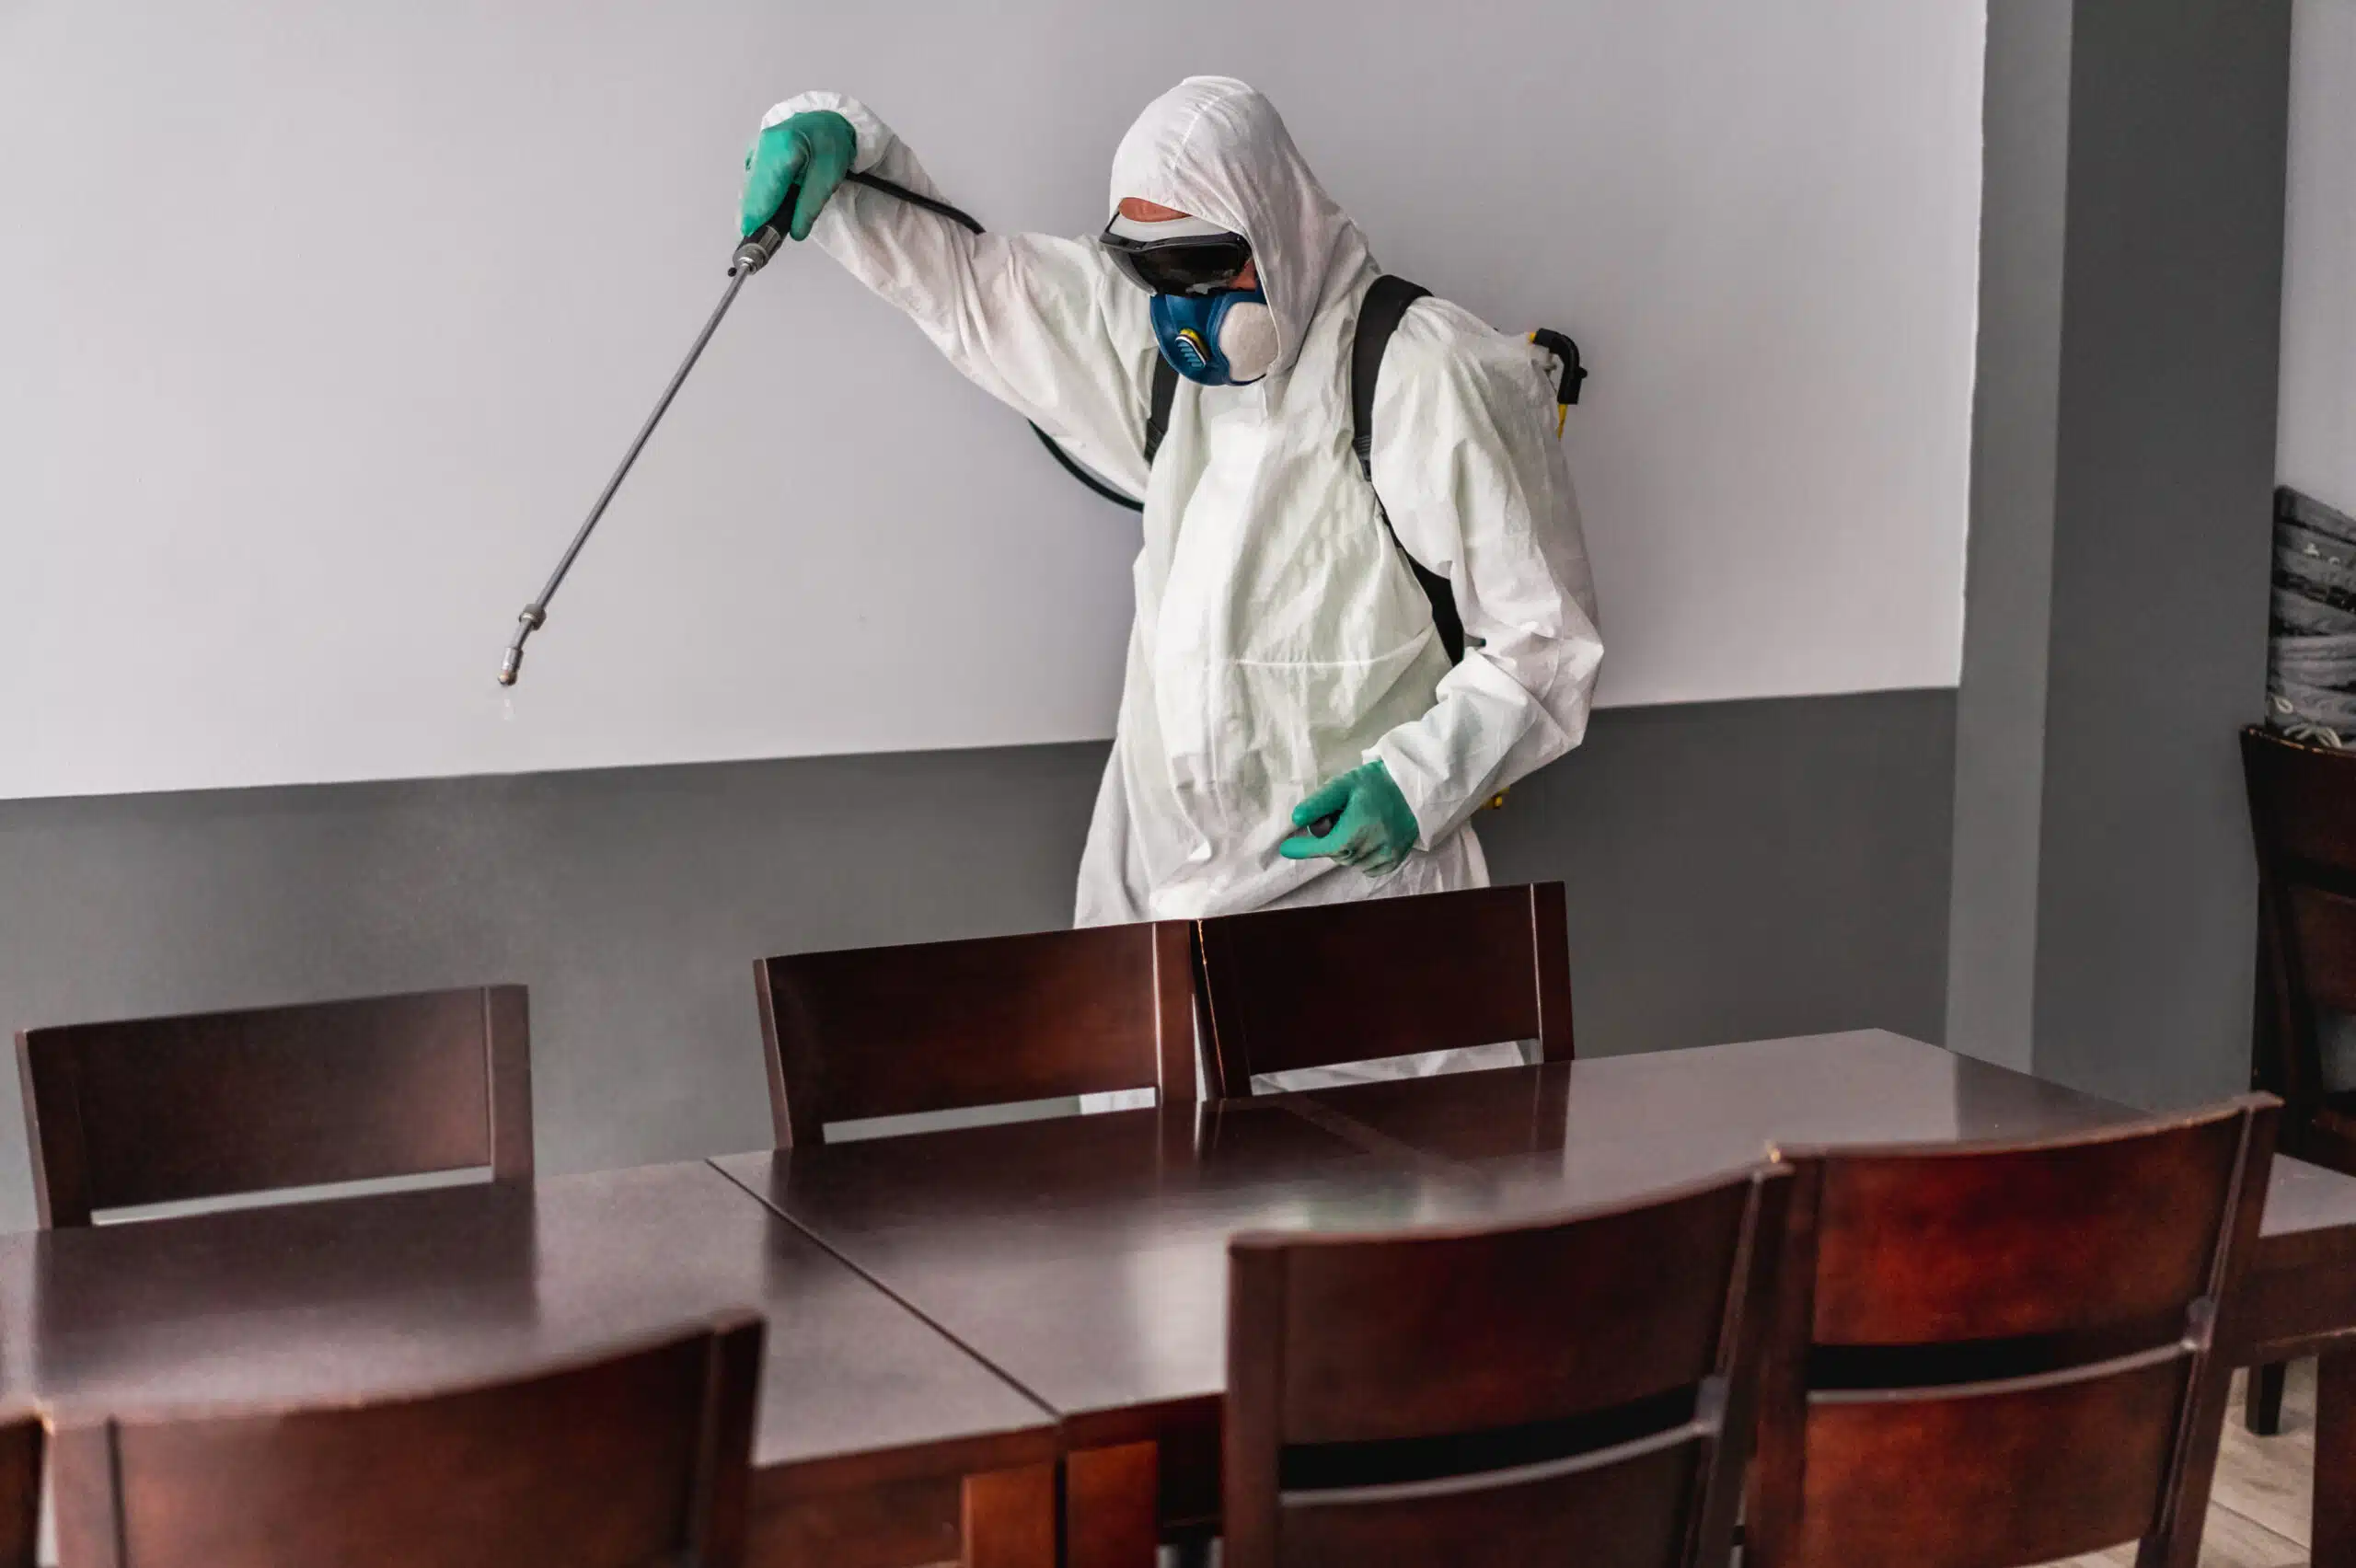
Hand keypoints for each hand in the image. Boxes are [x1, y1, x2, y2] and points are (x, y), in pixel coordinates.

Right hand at [740, 109, 857, 239]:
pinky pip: (751, 180)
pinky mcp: (755, 153)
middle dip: (751, 214)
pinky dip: (755, 197)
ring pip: (748, 185)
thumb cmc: (831, 144)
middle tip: (752, 238)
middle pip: (752, 189)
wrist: (826, 120)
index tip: (749, 234)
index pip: (766, 188)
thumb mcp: (829, 176)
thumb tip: (795, 232)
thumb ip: (810, 205)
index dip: (757, 213)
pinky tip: (762, 210)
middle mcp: (763, 145)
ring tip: (757, 228)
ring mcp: (756, 147)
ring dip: (751, 207)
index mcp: (783, 147)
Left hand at [1278, 760, 1419, 875]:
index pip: (1323, 847)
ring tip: (1357, 824)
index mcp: (1357, 830)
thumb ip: (1319, 803)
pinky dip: (1361, 857)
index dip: (1303, 849)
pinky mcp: (1395, 860)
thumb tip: (1296, 820)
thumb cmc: (1377, 783)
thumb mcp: (1344, 785)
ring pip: (1351, 862)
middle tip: (1339, 818)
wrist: (1415, 786)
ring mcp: (1386, 857)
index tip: (1286, 849)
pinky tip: (1367, 838)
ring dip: (1346, 849)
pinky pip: (1368, 867)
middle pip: (1336, 854)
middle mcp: (1372, 848)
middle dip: (1330, 841)